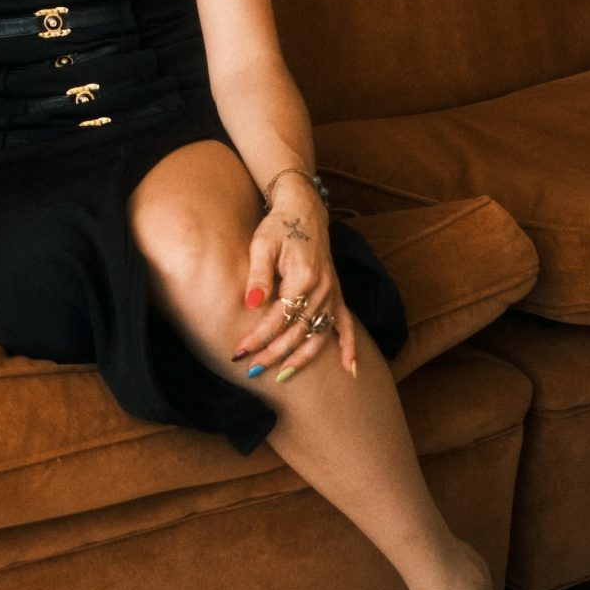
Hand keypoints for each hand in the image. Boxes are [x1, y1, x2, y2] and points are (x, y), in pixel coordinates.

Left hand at [228, 175, 357, 381]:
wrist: (303, 211)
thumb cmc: (278, 227)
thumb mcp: (262, 245)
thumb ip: (259, 275)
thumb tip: (252, 304)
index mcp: (303, 277)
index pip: (278, 317)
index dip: (258, 337)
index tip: (239, 352)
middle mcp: (322, 289)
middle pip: (297, 332)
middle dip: (273, 354)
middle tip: (251, 371)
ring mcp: (332, 294)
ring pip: (318, 335)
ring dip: (300, 359)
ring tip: (281, 377)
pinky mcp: (336, 295)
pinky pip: (345, 326)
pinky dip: (349, 347)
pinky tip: (349, 369)